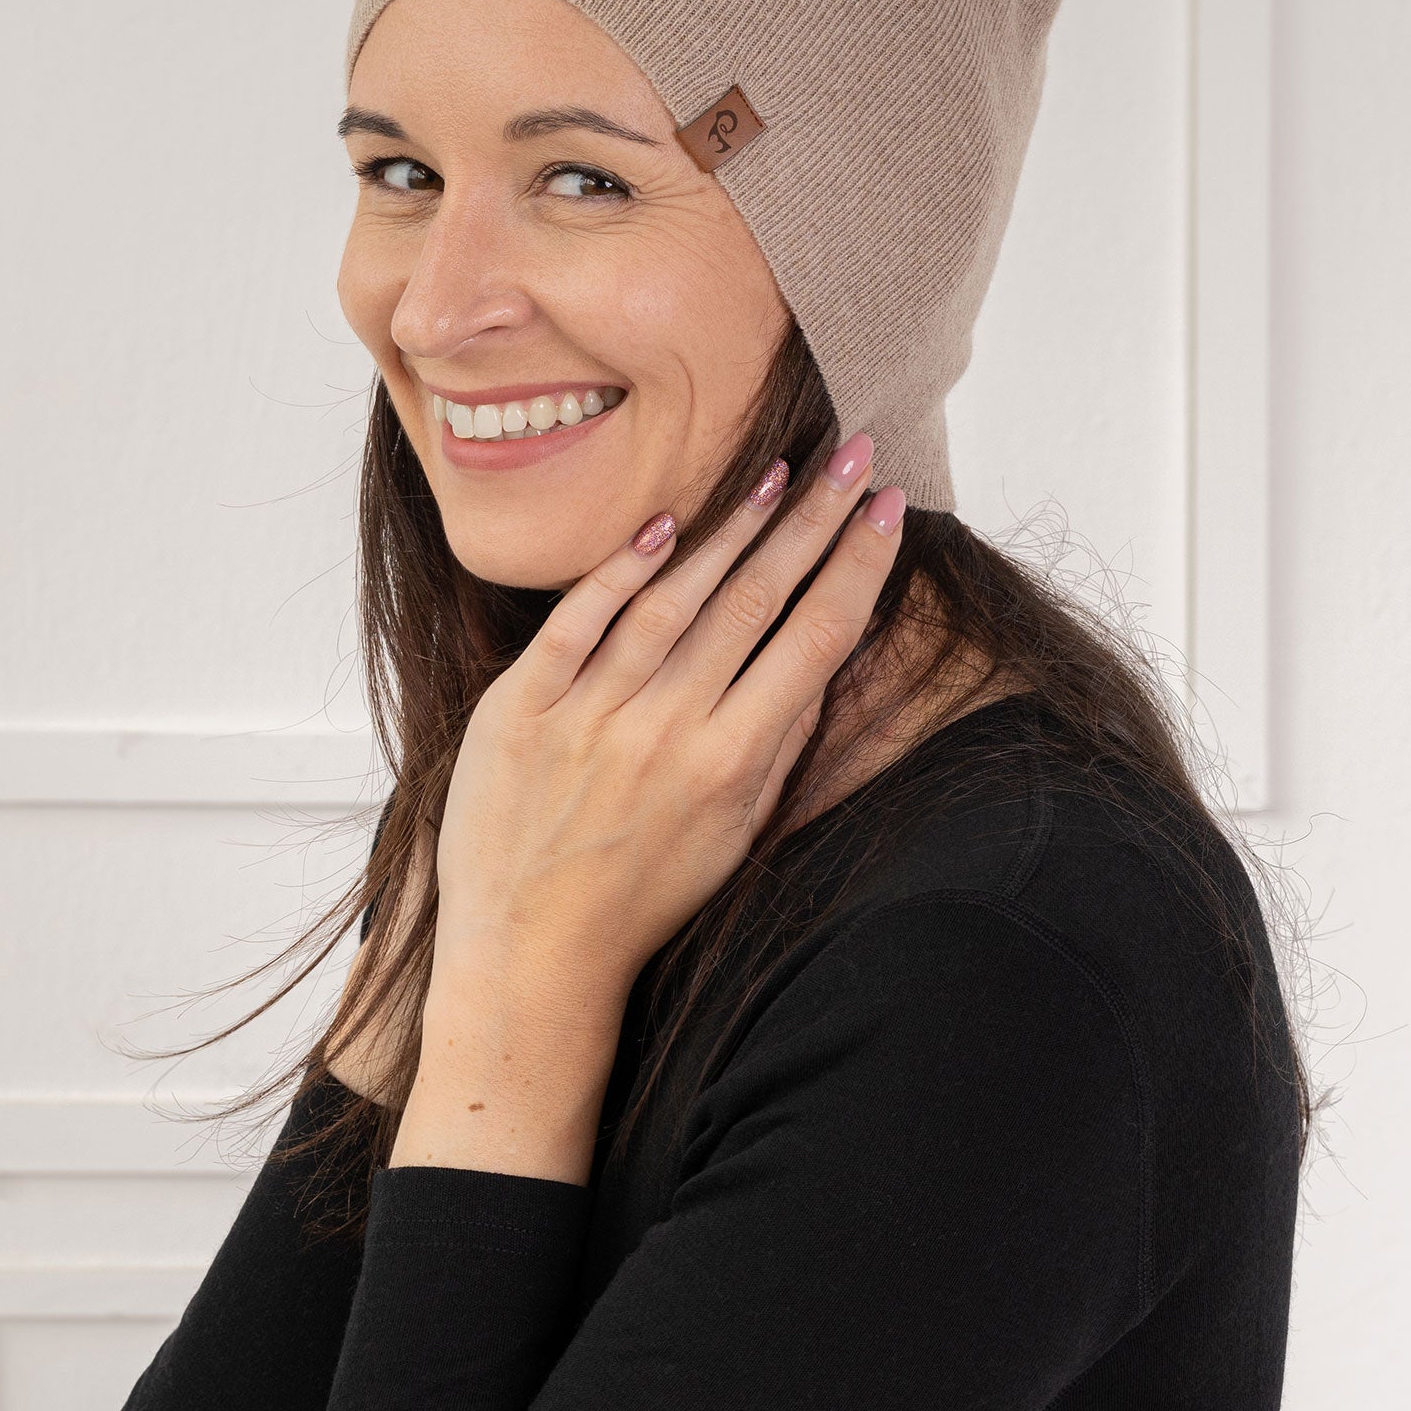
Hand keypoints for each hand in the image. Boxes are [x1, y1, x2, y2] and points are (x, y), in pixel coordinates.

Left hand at [429, 433, 904, 1012]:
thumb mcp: (736, 839)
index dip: (857, 566)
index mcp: (731, 764)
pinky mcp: (522, 707)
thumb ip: (777, 748)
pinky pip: (577, 622)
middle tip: (852, 454)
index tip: (888, 508)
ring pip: (672, 597)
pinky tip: (663, 526)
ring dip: (731, 528)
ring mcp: (590, 714)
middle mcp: (667, 730)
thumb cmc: (644, 901)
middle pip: (755, 601)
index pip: (813, 640)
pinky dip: (619, 571)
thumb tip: (819, 664)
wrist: (529, 956)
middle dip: (812, 521)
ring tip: (776, 473)